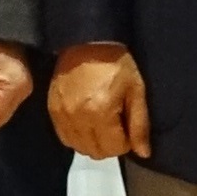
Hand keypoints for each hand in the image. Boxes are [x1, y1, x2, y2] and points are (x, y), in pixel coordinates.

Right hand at [48, 44, 150, 163]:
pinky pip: (65, 137)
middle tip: (116, 126)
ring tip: (101, 123)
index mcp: (101, 112)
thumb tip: (143, 154)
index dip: (126, 142)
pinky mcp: (52, 110)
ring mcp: (62, 114)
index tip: (128, 128)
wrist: (86, 42)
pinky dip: (77, 136)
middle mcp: (78, 117)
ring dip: (93, 142)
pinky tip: (86, 122)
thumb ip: (139, 124)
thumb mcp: (136, 90)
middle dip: (110, 145)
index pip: (114, 149)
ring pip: (79, 148)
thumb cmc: (116, 63)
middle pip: (96, 152)